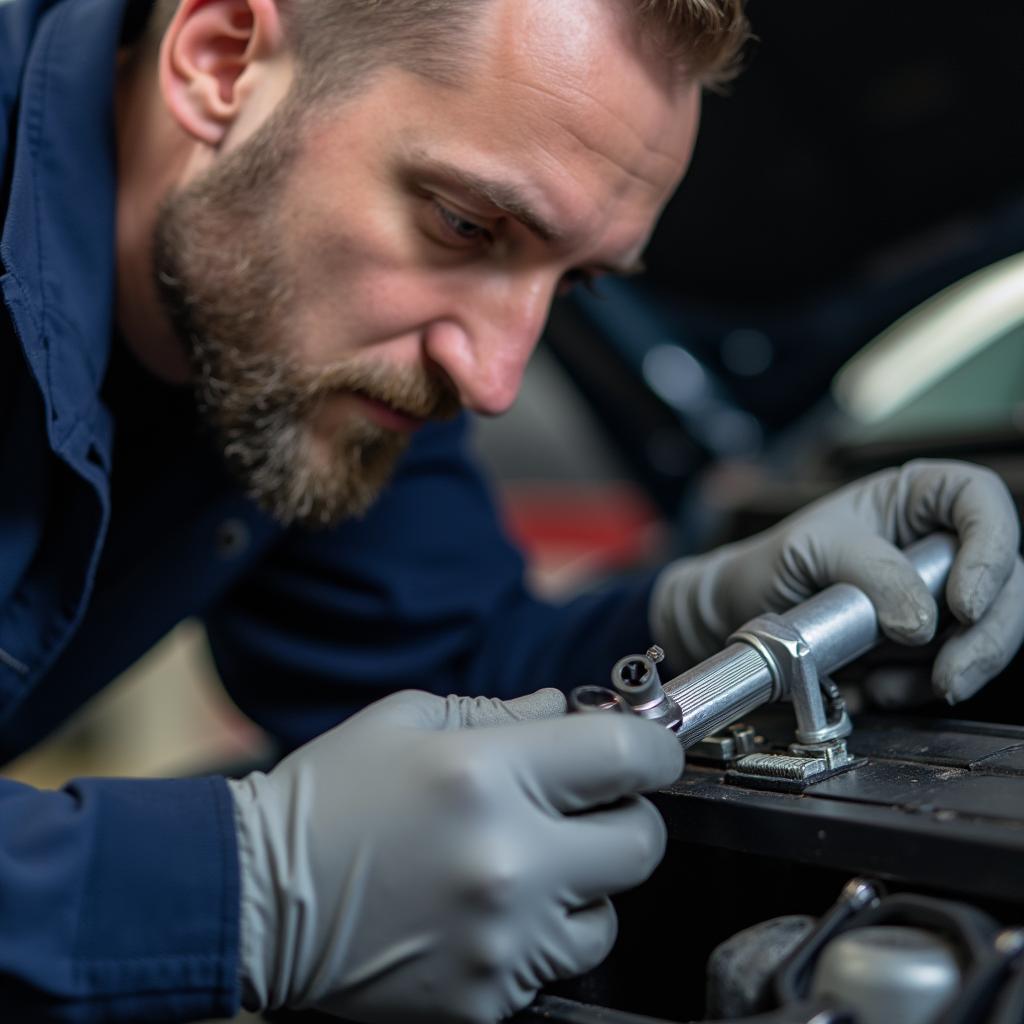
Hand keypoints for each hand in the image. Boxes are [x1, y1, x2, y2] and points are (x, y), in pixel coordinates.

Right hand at [228, 687, 681, 1022]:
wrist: (255, 898)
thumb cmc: (330, 796)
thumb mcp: (407, 720)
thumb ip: (500, 712)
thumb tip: (564, 709)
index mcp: (487, 776)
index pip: (627, 756)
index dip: (654, 746)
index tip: (649, 747)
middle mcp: (507, 861)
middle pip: (642, 843)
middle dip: (625, 816)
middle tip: (585, 808)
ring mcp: (501, 939)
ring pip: (609, 915)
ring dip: (584, 886)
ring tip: (526, 867)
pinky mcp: (487, 997)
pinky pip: (554, 963)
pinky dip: (537, 935)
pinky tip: (484, 911)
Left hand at [650, 459, 1023, 702]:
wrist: (740, 612)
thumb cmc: (773, 562)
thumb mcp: (812, 549)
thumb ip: (870, 573)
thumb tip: (923, 620)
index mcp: (915, 498)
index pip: (980, 502)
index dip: (991, 551)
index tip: (965, 602)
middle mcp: (936, 543)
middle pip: (1006, 581)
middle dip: (985, 636)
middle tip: (949, 675)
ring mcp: (936, 595)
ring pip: (986, 633)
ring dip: (951, 671)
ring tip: (888, 685)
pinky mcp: (924, 642)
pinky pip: (946, 669)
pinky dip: (914, 689)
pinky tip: (872, 688)